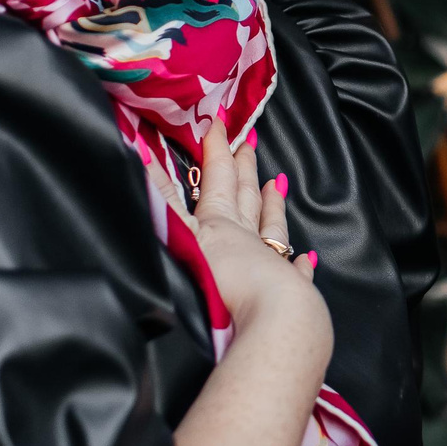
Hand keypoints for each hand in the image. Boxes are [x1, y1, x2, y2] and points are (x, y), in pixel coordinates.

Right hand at [152, 124, 322, 337]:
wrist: (272, 321)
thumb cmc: (224, 281)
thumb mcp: (181, 236)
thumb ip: (160, 198)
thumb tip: (139, 152)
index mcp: (221, 223)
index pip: (217, 178)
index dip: (215, 150)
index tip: (217, 124)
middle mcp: (249, 238)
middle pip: (247, 196)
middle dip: (245, 168)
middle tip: (249, 142)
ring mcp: (273, 265)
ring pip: (273, 227)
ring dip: (273, 204)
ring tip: (278, 183)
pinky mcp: (290, 293)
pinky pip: (295, 272)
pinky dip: (299, 261)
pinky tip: (307, 258)